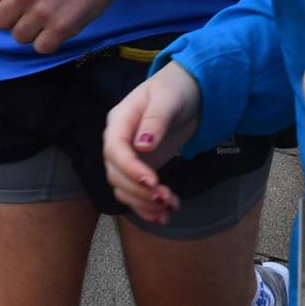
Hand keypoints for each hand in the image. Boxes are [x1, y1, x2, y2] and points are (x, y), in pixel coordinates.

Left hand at [0, 0, 131, 53]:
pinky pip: (41, 48)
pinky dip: (48, 41)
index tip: (10, 0)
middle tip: (28, 10)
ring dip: (30, 31)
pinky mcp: (60, 28)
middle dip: (12, 17)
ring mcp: (42, 12)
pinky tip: (55, 28)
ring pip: (19, 37)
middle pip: (0, 21)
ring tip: (44, 19)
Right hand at [103, 62, 203, 223]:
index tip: (152, 182)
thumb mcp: (168, 99)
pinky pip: (135, 192)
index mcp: (120, 120)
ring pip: (123, 188)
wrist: (189, 92)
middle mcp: (118, 141)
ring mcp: (129, 157)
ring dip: (143, 203)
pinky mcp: (141, 168)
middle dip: (139, 191)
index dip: (130, 169)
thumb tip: (142, 145)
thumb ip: (155, 120)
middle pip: (116, 174)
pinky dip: (146, 207)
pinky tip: (162, 216)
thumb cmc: (176, 89)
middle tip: (166, 198)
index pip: (115, 150)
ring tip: (168, 209)